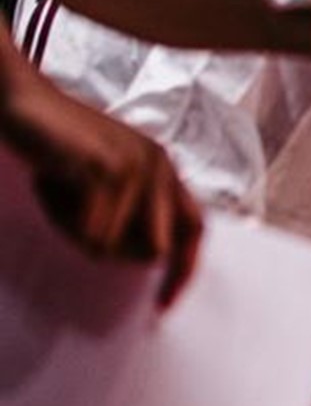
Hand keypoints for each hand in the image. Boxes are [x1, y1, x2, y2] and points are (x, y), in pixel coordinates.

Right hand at [1, 71, 200, 305]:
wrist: (21, 101)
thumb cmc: (57, 150)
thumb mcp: (102, 185)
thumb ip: (128, 215)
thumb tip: (144, 260)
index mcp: (165, 170)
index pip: (194, 229)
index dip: (183, 271)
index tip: (163, 305)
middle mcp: (161, 166)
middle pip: (155, 250)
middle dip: (111, 251)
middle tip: (73, 221)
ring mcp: (138, 166)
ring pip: (114, 246)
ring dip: (76, 231)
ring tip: (58, 193)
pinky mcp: (109, 169)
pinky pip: (91, 232)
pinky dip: (62, 221)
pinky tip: (50, 185)